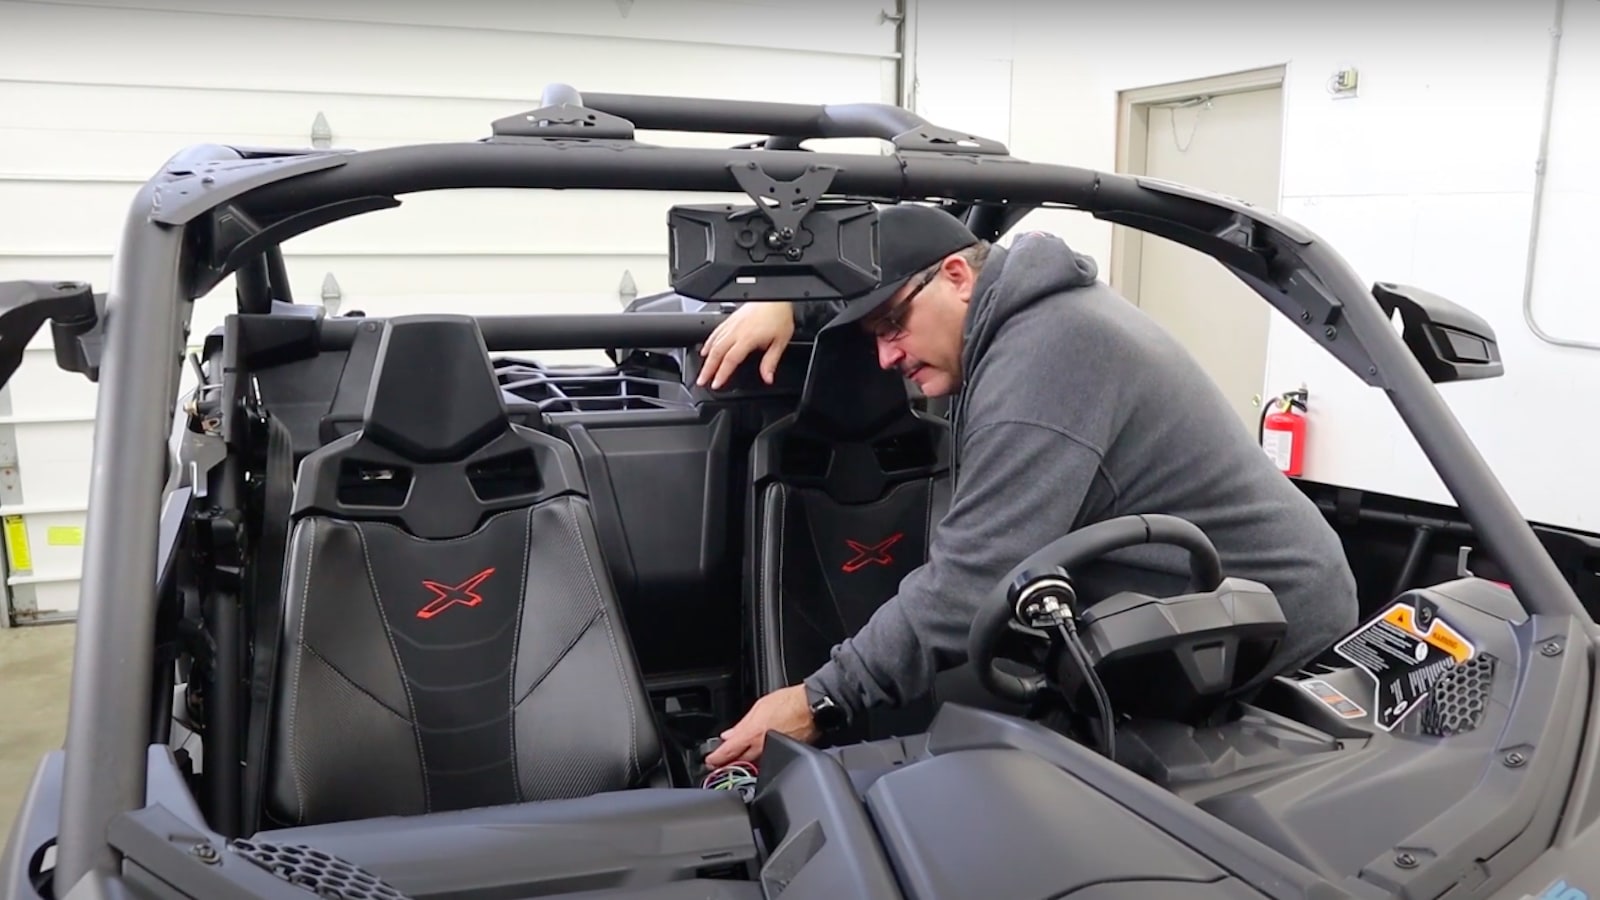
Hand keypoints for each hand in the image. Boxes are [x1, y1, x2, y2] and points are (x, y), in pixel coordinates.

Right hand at [697, 302, 794, 389]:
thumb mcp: (781, 341)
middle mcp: (736, 331)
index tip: (715, 384)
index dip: (721, 374)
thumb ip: (771, 362)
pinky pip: (715, 331)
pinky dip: (708, 342)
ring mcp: (732, 324)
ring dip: (706, 358)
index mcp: (748, 338)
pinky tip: (705, 349)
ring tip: (702, 370)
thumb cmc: (780, 315)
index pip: (730, 360)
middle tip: (701, 381)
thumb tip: (768, 378)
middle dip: (707, 369)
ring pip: (713, 342)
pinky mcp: (731, 318)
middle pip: (717, 352)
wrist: (776, 296)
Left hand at [704, 684, 818, 766]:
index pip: (728, 752)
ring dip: (743, 764)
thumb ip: (742, 724)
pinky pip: (768, 761)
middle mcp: (762, 747)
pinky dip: (760, 760)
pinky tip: (758, 758)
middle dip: (728, 765)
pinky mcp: (785, 755)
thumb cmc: (789, 702)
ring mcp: (774, 753)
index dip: (716, 759)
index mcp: (752, 734)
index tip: (709, 762)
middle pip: (739, 762)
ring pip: (754, 764)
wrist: (812, 707)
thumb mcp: (759, 707)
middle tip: (719, 765)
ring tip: (736, 763)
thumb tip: (729, 734)